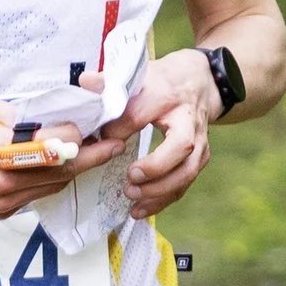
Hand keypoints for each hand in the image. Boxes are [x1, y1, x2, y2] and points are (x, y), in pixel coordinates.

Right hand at [0, 102, 129, 219]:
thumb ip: (27, 120)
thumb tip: (61, 121)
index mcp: (1, 150)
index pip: (59, 148)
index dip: (86, 142)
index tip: (107, 132)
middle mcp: (4, 181)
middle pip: (62, 172)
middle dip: (91, 159)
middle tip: (112, 144)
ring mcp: (2, 202)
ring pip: (52, 186)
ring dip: (72, 170)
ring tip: (89, 153)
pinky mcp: (0, 212)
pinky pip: (35, 195)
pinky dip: (48, 180)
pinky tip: (55, 167)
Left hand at [97, 51, 219, 216]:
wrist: (199, 82)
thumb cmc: (161, 82)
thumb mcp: (137, 75)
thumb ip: (108, 82)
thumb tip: (85, 82)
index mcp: (166, 94)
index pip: (140, 114)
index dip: (118, 130)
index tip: (101, 137)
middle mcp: (188, 119)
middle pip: (180, 147)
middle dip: (155, 168)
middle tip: (129, 178)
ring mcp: (199, 140)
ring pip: (187, 171)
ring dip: (159, 190)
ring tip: (131, 197)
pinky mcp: (201, 157)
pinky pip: (185, 184)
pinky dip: (163, 200)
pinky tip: (141, 209)